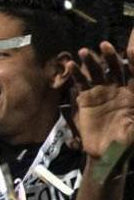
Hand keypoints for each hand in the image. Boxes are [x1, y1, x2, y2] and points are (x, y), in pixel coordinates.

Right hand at [67, 40, 133, 158]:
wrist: (109, 153)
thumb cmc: (129, 140)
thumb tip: (133, 93)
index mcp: (133, 93)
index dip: (133, 61)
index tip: (130, 50)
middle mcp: (118, 90)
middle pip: (115, 69)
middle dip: (110, 57)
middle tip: (104, 45)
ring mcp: (101, 94)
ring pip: (97, 73)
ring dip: (91, 62)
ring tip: (84, 52)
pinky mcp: (86, 100)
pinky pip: (80, 84)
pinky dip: (76, 74)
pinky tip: (71, 65)